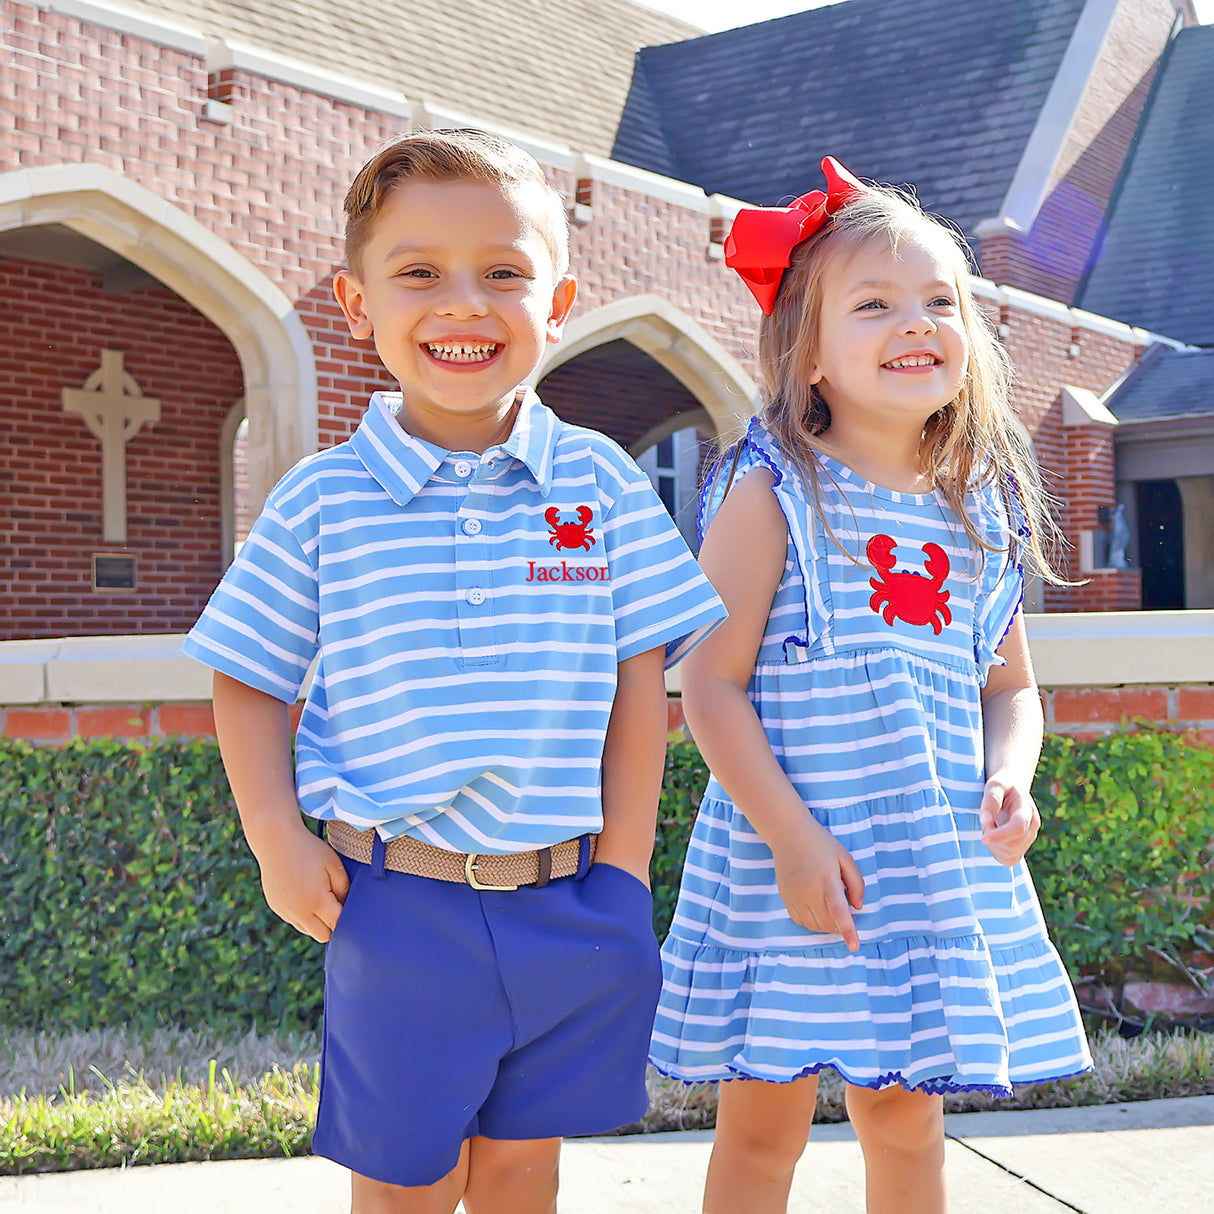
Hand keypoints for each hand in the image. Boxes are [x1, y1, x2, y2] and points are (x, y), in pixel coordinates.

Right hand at [251, 821, 350, 942]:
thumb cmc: (309, 850)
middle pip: (323, 935)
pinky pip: (294, 921)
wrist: (276, 841)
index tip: (351, 907)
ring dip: (317, 922)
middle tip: (337, 906)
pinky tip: (305, 895)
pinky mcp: (276, 907)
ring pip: (307, 931)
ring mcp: (285, 911)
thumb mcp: (333, 865)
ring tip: (320, 899)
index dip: (347, 918)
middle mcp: (299, 912)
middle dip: (333, 925)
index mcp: (316, 901)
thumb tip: (347, 906)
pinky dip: (303, 916)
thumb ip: (344, 888)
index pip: (337, 925)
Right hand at [771, 817, 864, 950]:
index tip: (854, 947)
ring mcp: (795, 896)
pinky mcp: (785, 897)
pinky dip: (811, 921)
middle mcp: (809, 892)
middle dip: (841, 926)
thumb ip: (856, 883)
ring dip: (826, 925)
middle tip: (846, 910)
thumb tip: (858, 907)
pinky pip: (800, 921)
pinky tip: (816, 907)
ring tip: (830, 907)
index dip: (848, 931)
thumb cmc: (820, 843)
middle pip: (828, 924)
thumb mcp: (845, 857)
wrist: (788, 833)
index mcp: (827, 881)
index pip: (839, 912)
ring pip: (814, 926)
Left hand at [979, 775, 1039, 865]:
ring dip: (994, 844)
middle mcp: (1033, 827)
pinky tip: (995, 836)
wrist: (1012, 790)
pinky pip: (1008, 860)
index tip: (983, 838)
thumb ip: (991, 800)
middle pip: (1012, 845)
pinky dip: (997, 852)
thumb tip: (986, 820)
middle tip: (986, 820)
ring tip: (991, 826)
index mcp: (1027, 810)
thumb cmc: (1002, 786)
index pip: (1018, 828)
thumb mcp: (994, 784)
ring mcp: (1029, 839)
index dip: (1001, 835)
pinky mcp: (1022, 848)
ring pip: (1010, 854)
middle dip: (993, 837)